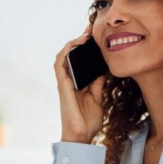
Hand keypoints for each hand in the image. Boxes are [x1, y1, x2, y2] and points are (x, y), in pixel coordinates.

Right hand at [53, 26, 105, 142]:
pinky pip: (59, 65)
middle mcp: (70, 80)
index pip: (81, 59)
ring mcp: (64, 82)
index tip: (97, 34)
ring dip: (72, 43)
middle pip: (72, 54)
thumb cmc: (88, 121)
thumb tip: (104, 68)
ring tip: (84, 34)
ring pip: (63, 56)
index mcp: (78, 82)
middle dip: (81, 39)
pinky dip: (65, 52)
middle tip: (92, 27)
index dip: (87, 46)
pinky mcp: (62, 85)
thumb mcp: (98, 98)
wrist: (82, 136)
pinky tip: (74, 44)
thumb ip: (98, 83)